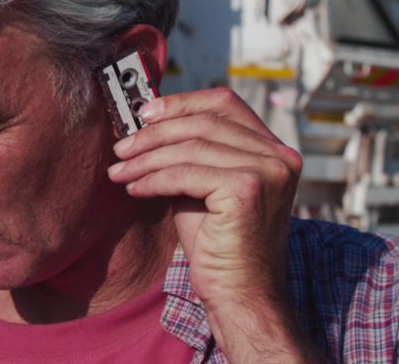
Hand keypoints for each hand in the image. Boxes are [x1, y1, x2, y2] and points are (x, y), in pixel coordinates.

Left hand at [108, 88, 319, 361]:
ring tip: (119, 170)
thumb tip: (149, 122)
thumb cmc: (219, 246)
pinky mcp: (247, 189)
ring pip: (190, 148)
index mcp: (275, 150)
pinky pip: (185, 173)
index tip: (145, 113)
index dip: (182, 103)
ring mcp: (267, 171)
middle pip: (204, 122)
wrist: (240, 296)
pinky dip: (153, 179)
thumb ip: (190, 153)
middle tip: (121, 147)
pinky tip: (134, 188)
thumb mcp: (204, 186)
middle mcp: (279, 156)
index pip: (226, 104)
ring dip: (146, 158)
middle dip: (155, 132)